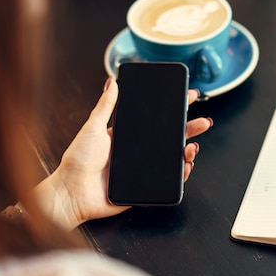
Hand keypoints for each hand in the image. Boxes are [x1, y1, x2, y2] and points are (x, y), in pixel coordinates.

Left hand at [34, 78, 212, 230]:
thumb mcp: (92, 127)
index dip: (175, 108)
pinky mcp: (146, 187)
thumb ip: (105, 106)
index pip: (157, 119)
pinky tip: (186, 165)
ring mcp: (144, 169)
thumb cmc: (77, 161)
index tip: (189, 96)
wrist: (72, 193)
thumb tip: (112, 81)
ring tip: (193, 146)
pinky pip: (170, 180)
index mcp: (128, 135)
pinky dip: (182, 173)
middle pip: (171, 137)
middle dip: (191, 128)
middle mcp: (139, 151)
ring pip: (174, 158)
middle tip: (204, 122)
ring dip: (188, 151)